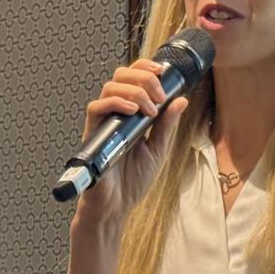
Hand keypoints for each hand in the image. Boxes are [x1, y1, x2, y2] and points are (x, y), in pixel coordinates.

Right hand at [74, 59, 188, 223]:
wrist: (116, 206)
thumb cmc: (133, 181)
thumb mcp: (159, 149)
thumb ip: (168, 125)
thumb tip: (181, 100)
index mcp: (131, 114)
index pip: (133, 78)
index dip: (145, 67)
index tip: (162, 71)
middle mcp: (115, 114)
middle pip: (121, 76)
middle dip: (143, 77)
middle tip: (159, 96)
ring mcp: (103, 123)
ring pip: (110, 87)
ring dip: (134, 91)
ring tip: (149, 109)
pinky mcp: (93, 134)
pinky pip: (97, 108)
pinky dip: (116, 103)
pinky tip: (133, 112)